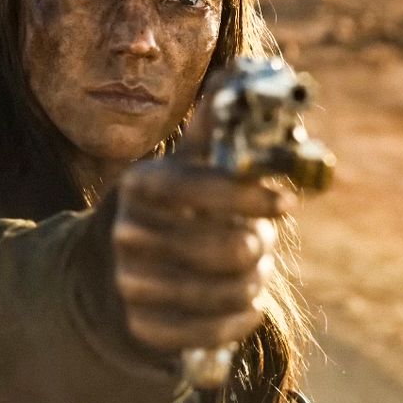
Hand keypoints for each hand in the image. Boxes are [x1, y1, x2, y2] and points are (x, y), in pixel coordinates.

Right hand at [111, 110, 293, 352]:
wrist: (116, 273)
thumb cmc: (172, 209)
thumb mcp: (186, 164)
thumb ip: (215, 127)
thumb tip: (244, 72)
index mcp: (142, 184)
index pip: (199, 186)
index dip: (249, 195)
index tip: (287, 203)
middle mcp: (129, 233)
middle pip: (226, 247)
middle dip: (258, 247)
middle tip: (263, 244)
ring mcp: (132, 283)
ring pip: (227, 290)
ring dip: (253, 282)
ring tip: (253, 273)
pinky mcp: (143, 327)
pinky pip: (213, 330)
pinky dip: (239, 319)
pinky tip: (244, 304)